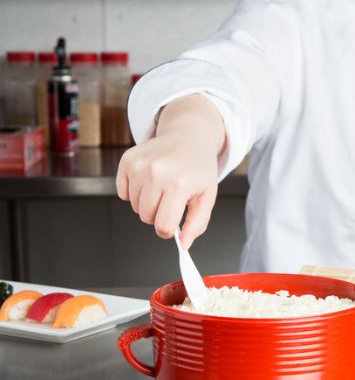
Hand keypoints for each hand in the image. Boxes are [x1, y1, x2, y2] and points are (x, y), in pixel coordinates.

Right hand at [116, 94, 225, 247]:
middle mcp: (157, 173)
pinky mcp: (127, 160)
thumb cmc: (199, 167)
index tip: (173, 224)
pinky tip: (150, 180)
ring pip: (135, 207)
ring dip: (148, 203)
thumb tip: (184, 244)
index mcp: (179, 184)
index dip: (168, 230)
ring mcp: (140, 166)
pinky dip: (134, 192)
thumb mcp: (207, 196)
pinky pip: (123, 193)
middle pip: (146, 218)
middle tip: (171, 200)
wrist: (189, 136)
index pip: (163, 226)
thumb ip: (197, 223)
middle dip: (158, 216)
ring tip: (162, 187)